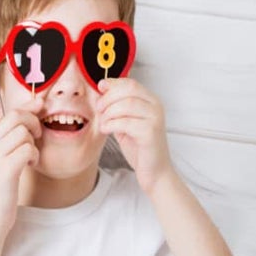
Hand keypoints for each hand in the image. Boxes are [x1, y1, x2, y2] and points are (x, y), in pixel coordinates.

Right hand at [0, 105, 41, 225]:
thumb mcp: (0, 162)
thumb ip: (10, 143)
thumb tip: (30, 122)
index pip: (9, 113)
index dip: (28, 106)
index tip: (41, 103)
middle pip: (16, 116)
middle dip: (33, 122)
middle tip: (37, 137)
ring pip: (23, 132)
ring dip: (34, 143)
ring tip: (31, 158)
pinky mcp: (6, 169)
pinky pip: (28, 149)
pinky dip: (34, 156)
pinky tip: (30, 166)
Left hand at [94, 77, 172, 193]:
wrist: (154, 171)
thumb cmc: (139, 147)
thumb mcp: (125, 121)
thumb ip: (116, 106)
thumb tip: (103, 88)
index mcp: (151, 101)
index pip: (130, 83)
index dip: (113, 83)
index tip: (100, 87)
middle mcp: (156, 106)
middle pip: (128, 90)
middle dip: (108, 98)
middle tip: (99, 109)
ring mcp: (155, 118)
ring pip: (125, 105)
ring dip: (108, 113)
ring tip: (103, 123)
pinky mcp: (150, 132)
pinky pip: (125, 122)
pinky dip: (111, 124)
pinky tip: (107, 130)